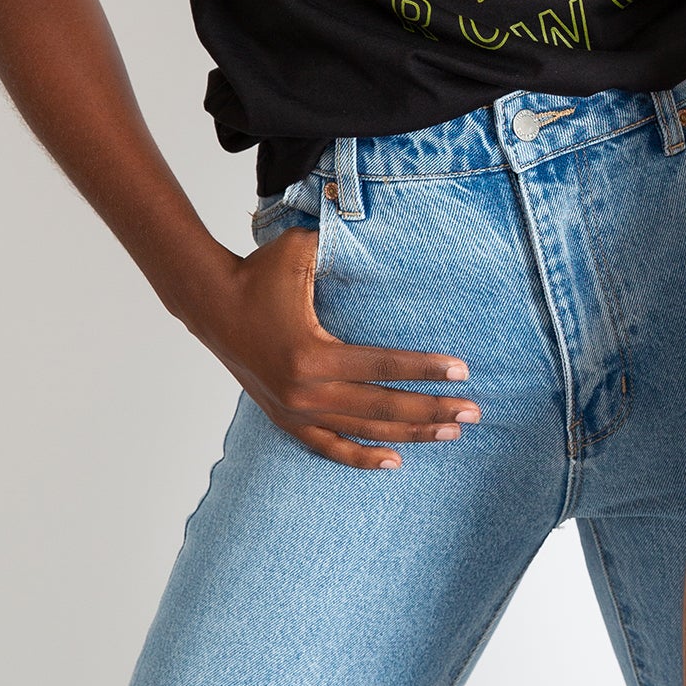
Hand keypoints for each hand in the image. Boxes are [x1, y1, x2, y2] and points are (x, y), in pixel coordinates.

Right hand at [186, 224, 479, 471]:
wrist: (211, 306)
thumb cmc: (259, 273)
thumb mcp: (299, 249)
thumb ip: (340, 241)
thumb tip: (380, 224)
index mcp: (311, 353)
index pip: (382, 365)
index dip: (424, 369)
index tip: (462, 371)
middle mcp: (305, 391)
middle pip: (381, 407)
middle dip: (432, 409)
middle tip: (473, 411)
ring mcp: (295, 411)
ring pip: (363, 431)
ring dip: (410, 434)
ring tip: (451, 431)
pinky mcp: (286, 420)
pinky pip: (329, 447)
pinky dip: (361, 456)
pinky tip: (396, 461)